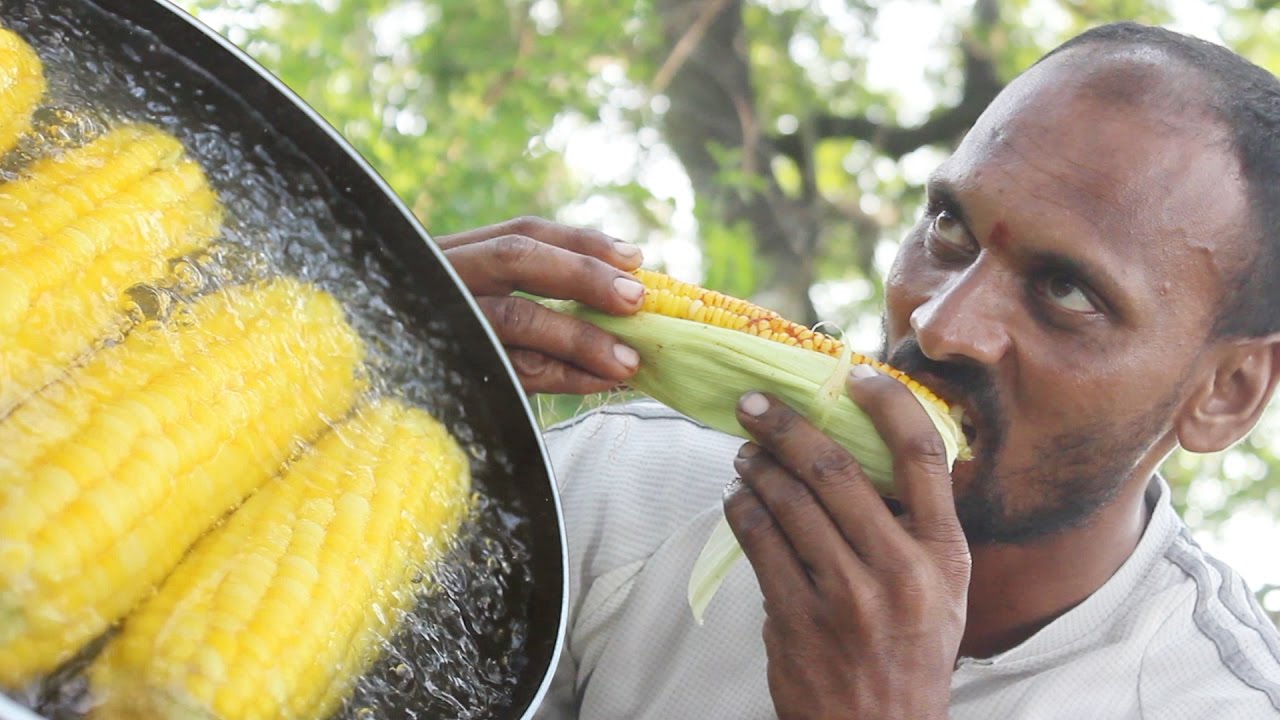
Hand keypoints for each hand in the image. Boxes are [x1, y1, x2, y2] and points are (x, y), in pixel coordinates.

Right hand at [436, 216, 645, 394]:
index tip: (634, 257)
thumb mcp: (477, 306)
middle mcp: (445, 277)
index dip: (581, 241)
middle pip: (517, 258)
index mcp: (456, 256)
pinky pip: (512, 370)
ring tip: (629, 361)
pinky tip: (599, 384)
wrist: (365, 394)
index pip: (521, 232)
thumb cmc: (439, 349)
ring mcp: (442, 321)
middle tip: (637, 299)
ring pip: (517, 317)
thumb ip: (531, 296)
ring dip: (582, 338)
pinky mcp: (444, 367)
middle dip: (584, 274)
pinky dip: (564, 377)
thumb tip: (622, 295)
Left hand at [723, 367, 970, 719]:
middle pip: (835, 469)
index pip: (923, 456)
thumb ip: (915, 526)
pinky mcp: (796, 617)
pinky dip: (742, 509)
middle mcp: (899, 569)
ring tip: (745, 453)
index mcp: (943, 555)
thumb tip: (864, 450)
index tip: (853, 375)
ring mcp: (845, 595)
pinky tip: (738, 498)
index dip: (888, 403)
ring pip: (786, 501)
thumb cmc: (910, 654)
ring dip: (756, 466)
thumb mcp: (942, 591)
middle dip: (786, 426)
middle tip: (756, 404)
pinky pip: (759, 542)